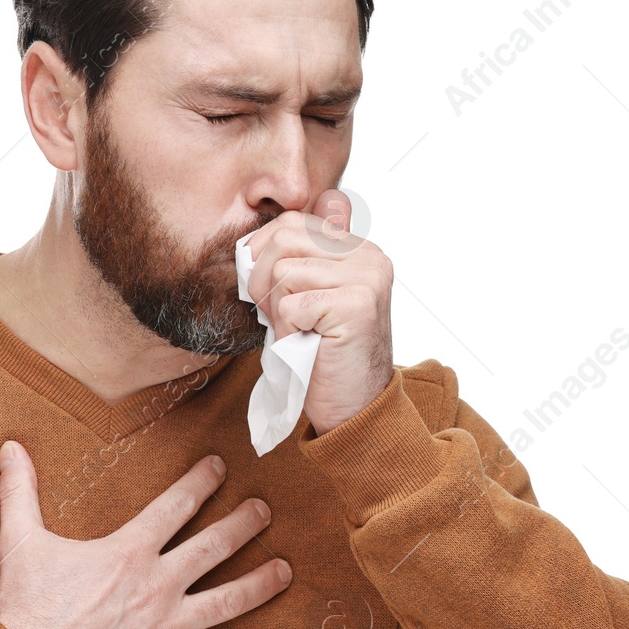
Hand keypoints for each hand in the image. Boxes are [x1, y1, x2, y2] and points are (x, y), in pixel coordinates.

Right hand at [0, 441, 290, 628]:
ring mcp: (167, 627)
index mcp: (129, 552)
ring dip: (260, 584)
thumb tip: (9, 447)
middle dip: (244, 525)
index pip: (175, 507)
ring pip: (227, 601)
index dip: (200, 482)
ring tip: (285, 571)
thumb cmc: (26, 606)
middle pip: (213, 548)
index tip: (221, 466)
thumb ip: (20, 491)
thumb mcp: (21, 541)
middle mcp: (157, 585)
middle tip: (265, 510)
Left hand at [242, 188, 394, 434]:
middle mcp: (369, 255)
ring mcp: (367, 278)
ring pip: (283, 272)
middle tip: (281, 317)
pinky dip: (288, 331)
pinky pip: (291, 305)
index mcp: (358, 247)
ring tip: (300, 332)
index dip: (265, 255)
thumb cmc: (323, 353)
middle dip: (264, 281)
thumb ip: (298, 260)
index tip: (274, 292)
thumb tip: (259, 233)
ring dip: (278, 311)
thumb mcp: (308, 297)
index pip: (292, 222)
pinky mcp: (357, 305)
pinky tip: (308, 345)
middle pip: (283, 239)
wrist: (355, 406)